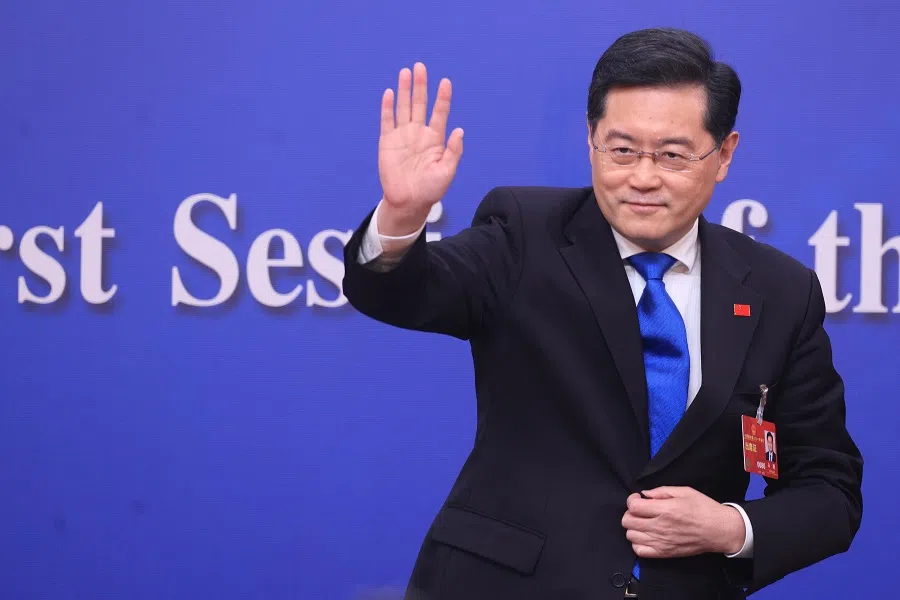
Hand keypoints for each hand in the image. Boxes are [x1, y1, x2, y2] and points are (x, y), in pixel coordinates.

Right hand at [378, 62, 463, 235]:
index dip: (443, 98)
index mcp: (435, 139)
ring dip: (405, 90)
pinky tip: (390, 93)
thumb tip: (459, 130)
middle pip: (419, 104)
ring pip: (403, 107)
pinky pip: (387, 121)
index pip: (439, 112)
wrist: (409, 202)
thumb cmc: (431, 190)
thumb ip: (453, 151)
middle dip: (420, 86)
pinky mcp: (387, 142)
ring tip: (406, 72)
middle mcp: (419, 133)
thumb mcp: (447, 172)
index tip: (446, 82)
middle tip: (421, 66)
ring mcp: (402, 136)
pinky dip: (388, 107)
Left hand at [621, 487, 745, 558]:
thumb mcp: (684, 491)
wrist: (719, 530)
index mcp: (665, 510)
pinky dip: (638, 543)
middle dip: (631, 513)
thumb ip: (661, 491)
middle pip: (628, 521)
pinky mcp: (665, 553)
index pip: (633, 506)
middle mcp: (660, 527)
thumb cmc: (704, 508)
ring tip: (644, 522)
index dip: (632, 500)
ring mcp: (661, 542)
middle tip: (641, 510)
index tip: (638, 498)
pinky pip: (640, 551)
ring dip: (634, 527)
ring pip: (631, 536)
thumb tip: (645, 494)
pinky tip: (646, 536)